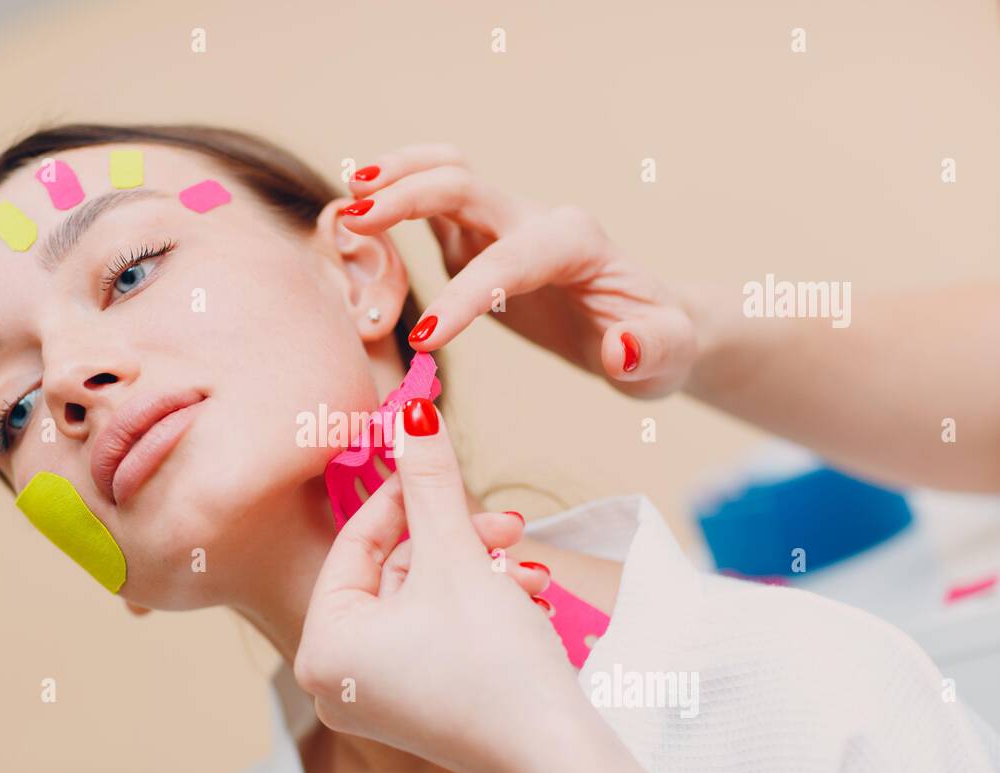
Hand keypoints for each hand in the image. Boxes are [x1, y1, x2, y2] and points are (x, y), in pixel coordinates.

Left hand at [294, 397, 587, 772]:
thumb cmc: (497, 665)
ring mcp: (373, 700)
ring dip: (478, 574)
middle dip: (457, 542)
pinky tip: (525, 603)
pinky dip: (476, 611)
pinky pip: (432, 636)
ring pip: (422, 602)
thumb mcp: (459, 557)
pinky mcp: (414, 710)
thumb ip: (430, 480)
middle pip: (394, 573)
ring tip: (528, 575)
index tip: (438, 459)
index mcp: (322, 647)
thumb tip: (412, 409)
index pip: (356, 543)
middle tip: (507, 526)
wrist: (559, 758)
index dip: (402, 494)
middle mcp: (334, 680)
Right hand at [343, 144, 696, 397]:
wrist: (648, 330)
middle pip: (462, 183)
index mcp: (573, 243)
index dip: (464, 297)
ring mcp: (502, 227)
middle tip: (353, 221)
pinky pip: (430, 208)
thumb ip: (649, 351)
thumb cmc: (658, 345)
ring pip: (441, 175)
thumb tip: (619, 348)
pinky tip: (352, 220)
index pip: (506, 261)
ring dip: (393, 178)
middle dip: (408, 196)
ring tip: (344, 202)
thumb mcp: (668, 358)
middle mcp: (533, 221)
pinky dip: (391, 202)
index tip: (425, 340)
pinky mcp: (478, 243)